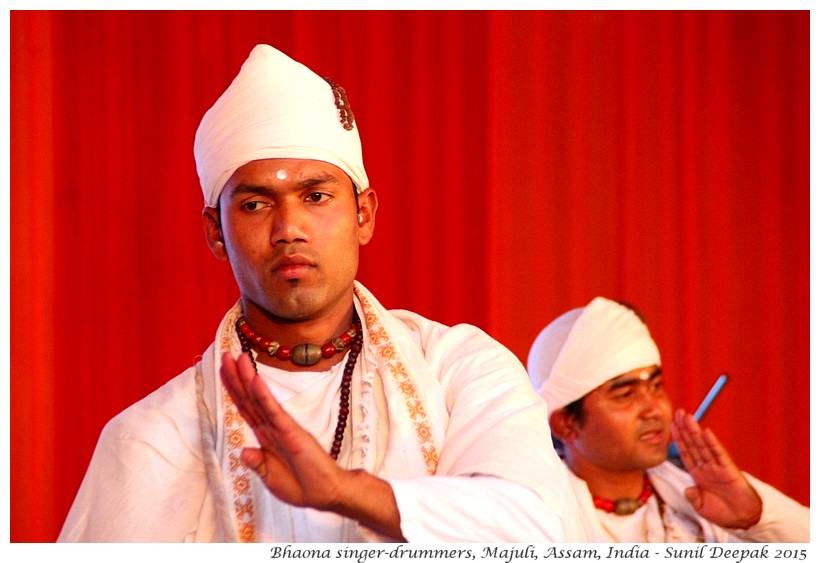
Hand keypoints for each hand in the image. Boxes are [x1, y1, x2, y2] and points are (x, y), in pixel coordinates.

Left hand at [219, 352, 404, 538]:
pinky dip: (264, 396)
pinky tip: (256, 381)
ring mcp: (282, 428)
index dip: (234, 390)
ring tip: (238, 358)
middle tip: (225, 354)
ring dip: (248, 379)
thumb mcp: (272, 479)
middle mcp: (272, 428)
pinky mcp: (292, 432)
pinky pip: (274, 412)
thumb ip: (258, 464)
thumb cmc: (303, 486)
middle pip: (249, 398)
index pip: (246, 408)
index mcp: (266, 438)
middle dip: (237, 377)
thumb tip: (243, 452)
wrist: (327, 493)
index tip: (225, 371)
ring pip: (260, 400)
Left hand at [670, 409, 761, 528]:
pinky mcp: (729, 470)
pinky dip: (713, 443)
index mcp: (697, 475)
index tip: (671, 425)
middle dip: (684, 429)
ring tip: (687, 416)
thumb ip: (693, 497)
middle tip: (677, 412)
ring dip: (695, 431)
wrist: (743, 520)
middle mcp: (706, 468)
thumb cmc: (722, 513)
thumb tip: (687, 489)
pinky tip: (706, 432)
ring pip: (703, 446)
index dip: (678, 439)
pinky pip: (719, 455)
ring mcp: (717, 467)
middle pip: (693, 444)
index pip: (685, 453)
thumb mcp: (701, 507)